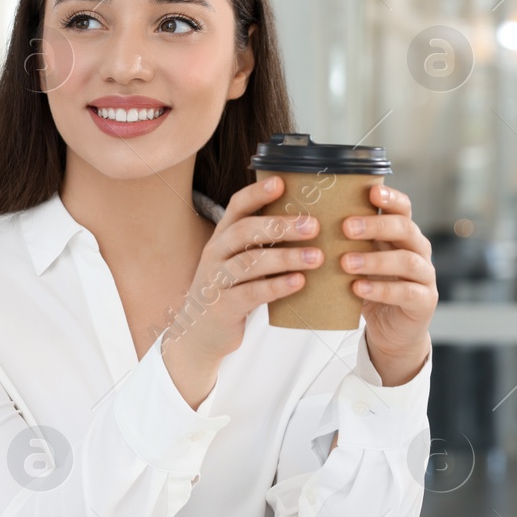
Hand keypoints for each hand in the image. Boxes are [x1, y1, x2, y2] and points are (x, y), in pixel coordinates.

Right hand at [161, 174, 321, 406]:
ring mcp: (216, 281)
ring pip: (249, 263)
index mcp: (222, 238)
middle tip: (314, 225)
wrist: (199, 334)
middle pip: (244, 232)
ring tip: (317, 257)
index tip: (282, 182)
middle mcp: (215, 254)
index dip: (257, 193)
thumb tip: (311, 222)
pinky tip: (300, 282)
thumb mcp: (240, 262)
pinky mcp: (222, 307)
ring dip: (285, 258)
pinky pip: (251, 293)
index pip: (236, 207)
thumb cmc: (230, 291)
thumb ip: (263, 244)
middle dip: (280, 226)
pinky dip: (277, 287)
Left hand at [342, 183, 435, 384]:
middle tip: (346, 228)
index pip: (402, 208)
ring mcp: (424, 275)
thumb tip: (298, 218)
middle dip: (376, 226)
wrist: (388, 329)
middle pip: (405, 228)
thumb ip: (340, 241)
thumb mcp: (353, 259)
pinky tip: (358, 288)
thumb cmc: (365, 285)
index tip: (370, 193)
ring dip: (374, 260)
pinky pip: (406, 292)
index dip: (390, 198)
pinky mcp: (423, 301)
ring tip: (346, 263)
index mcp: (400, 234)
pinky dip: (381, 289)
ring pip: (407, 260)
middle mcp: (417, 249)